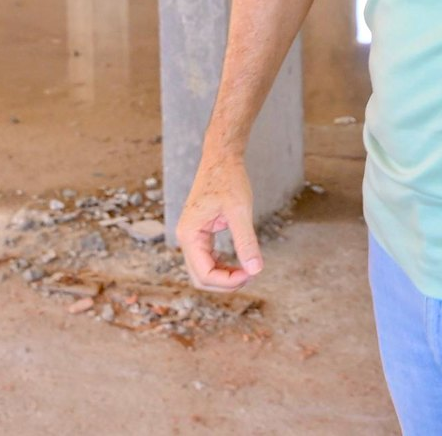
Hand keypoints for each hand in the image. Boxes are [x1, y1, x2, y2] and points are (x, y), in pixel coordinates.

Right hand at [177, 150, 261, 292]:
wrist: (221, 159)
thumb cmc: (229, 180)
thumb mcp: (240, 211)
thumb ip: (246, 242)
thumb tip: (255, 270)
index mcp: (189, 234)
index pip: (204, 274)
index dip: (228, 281)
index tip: (251, 275)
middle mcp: (186, 238)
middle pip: (200, 277)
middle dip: (225, 282)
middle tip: (251, 275)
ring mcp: (191, 236)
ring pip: (203, 271)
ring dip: (224, 276)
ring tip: (248, 270)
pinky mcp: (200, 233)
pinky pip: (207, 260)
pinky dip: (222, 266)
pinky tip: (240, 262)